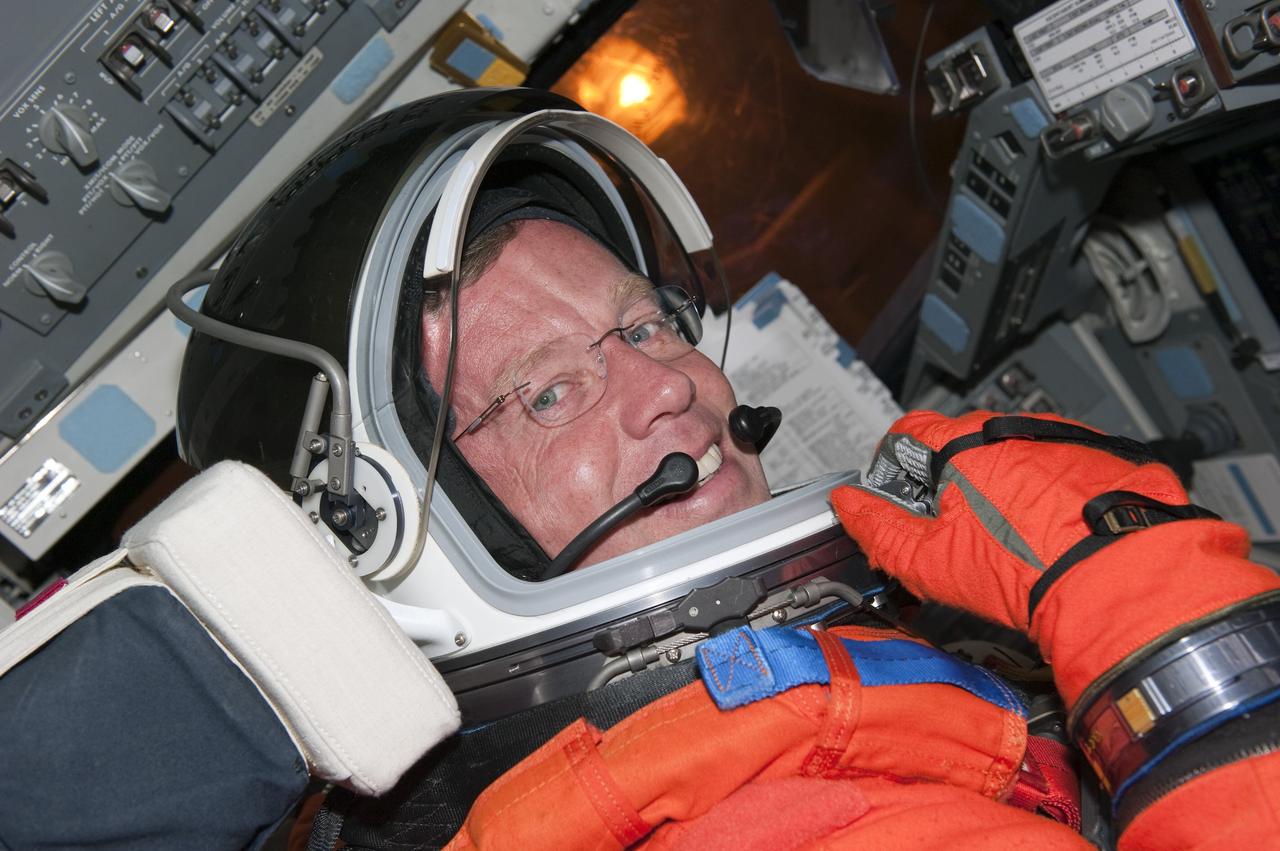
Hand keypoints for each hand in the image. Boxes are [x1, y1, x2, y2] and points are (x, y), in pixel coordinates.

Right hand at [831, 410, 1275, 706]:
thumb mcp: (930, 561)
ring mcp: (1061, 437)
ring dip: (1003, 486)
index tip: (897, 499)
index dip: (892, 468)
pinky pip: (1061, 466)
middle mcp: (1011, 428)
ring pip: (1013, 455)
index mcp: (962, 443)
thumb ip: (878, 528)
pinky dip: (1051, 491)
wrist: (1123, 580)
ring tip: (1013, 539)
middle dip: (950, 483)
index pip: (907, 433)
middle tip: (954, 532)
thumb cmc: (1028, 571)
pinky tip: (1053, 533)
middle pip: (961, 446)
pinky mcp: (1102, 456)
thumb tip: (848, 505)